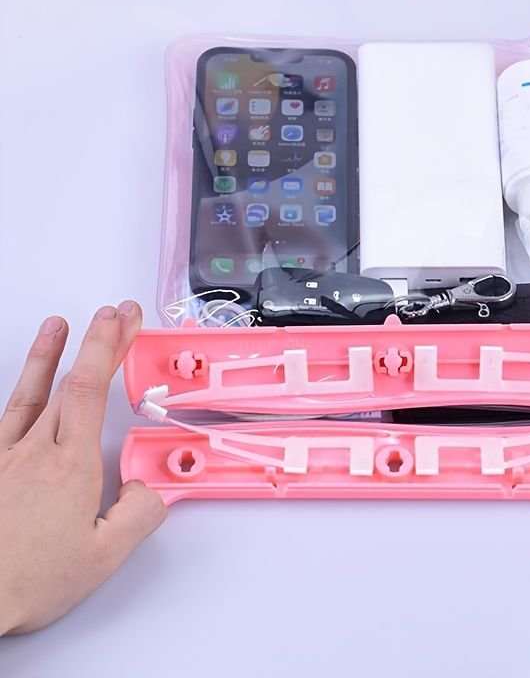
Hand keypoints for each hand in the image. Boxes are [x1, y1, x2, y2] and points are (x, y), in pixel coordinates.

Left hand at [0, 302, 166, 634]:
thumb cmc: (27, 581)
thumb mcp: (103, 558)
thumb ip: (138, 515)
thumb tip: (149, 491)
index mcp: (69, 467)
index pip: (88, 390)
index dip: (105, 347)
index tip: (119, 320)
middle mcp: (36, 453)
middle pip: (69, 383)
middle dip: (96, 342)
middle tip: (114, 314)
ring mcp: (6, 459)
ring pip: (29, 394)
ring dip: (47, 355)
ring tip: (58, 325)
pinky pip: (5, 419)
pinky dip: (18, 391)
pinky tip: (22, 384)